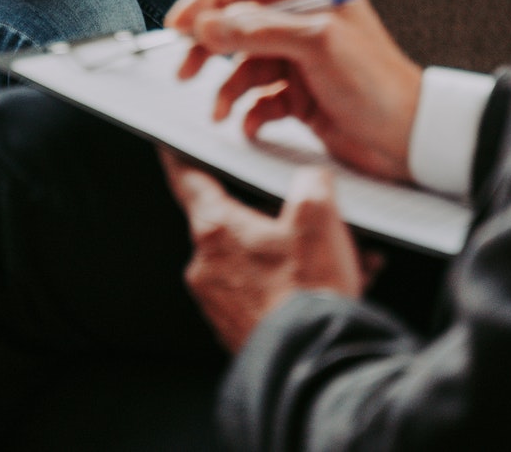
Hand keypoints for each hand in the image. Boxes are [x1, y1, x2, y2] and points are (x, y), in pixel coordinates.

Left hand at [160, 149, 375, 351]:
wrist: (311, 363)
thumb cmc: (308, 291)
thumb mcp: (318, 219)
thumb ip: (310, 184)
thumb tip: (310, 181)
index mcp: (216, 230)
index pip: (189, 181)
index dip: (181, 158)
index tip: (171, 146)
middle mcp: (206, 266)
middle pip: (233, 222)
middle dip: (273, 218)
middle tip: (311, 219)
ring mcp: (218, 301)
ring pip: (255, 260)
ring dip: (292, 255)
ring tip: (340, 260)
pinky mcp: (236, 329)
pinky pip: (263, 292)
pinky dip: (292, 285)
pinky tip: (331, 287)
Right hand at [167, 0, 422, 182]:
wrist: (411, 139)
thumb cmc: (377, 83)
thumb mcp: (316, 44)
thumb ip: (258, 30)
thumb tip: (206, 24)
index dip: (207, 0)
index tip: (177, 25)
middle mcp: (305, 19)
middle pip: (238, 23)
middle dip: (210, 47)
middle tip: (184, 69)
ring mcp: (302, 58)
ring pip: (245, 65)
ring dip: (227, 88)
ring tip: (219, 111)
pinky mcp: (300, 94)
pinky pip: (259, 97)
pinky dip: (249, 112)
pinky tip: (251, 125)